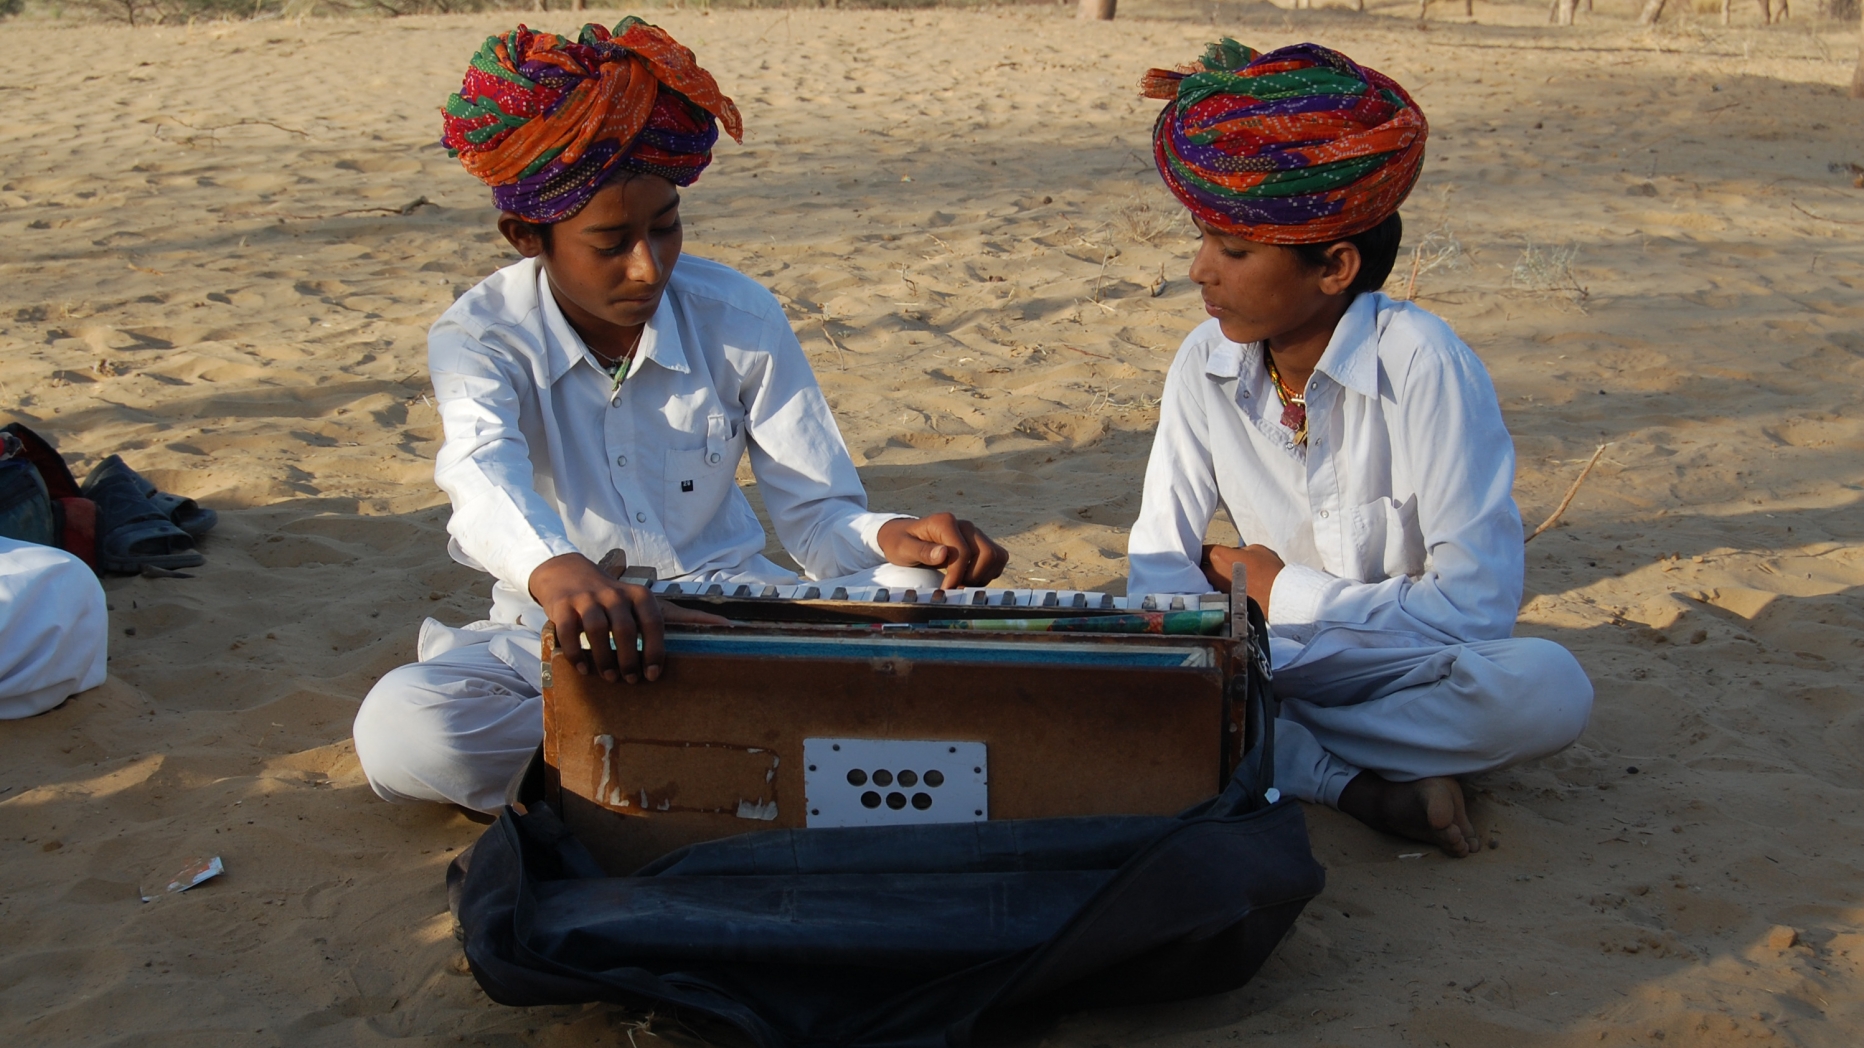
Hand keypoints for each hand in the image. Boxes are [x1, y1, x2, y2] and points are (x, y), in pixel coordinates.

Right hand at [528, 553, 725, 683]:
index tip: (654, 674)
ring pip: (596, 630)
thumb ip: (681, 616)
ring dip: (603, 658)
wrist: (567, 572)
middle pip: (624, 629)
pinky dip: (575, 653)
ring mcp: (587, 599)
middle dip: (629, 659)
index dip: (655, 649)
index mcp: (638, 594)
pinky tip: (583, 668)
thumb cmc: (615, 594)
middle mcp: (614, 594)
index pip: (653, 621)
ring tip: (609, 677)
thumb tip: (726, 625)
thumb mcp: (646, 600)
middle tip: (631, 680)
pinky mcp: (563, 605)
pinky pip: (568, 631)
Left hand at [877, 512, 1008, 589]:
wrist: (902, 536)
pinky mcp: (979, 543)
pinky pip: (998, 558)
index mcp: (945, 522)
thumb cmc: (900, 542)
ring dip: (983, 575)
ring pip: (996, 556)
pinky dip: (989, 572)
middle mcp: (964, 525)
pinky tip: (970, 579)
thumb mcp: (902, 548)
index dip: (957, 575)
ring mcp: (974, 533)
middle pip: (987, 553)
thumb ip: (922, 551)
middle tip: (956, 587)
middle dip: (973, 576)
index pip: (964, 552)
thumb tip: (944, 553)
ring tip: (962, 584)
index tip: (946, 590)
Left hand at [1200, 543, 1284, 616]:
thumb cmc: (1268, 569)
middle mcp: (1213, 573)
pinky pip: (1216, 589)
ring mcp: (1216, 588)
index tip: (1211, 550)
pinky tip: (1231, 584)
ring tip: (1225, 573)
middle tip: (1217, 561)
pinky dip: (1220, 586)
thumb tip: (1233, 555)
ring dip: (1214, 575)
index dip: (1205, 549)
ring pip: (1208, 579)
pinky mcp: (1223, 600)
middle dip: (1207, 563)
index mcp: (1219, 556)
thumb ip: (1238, 551)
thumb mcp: (1255, 549)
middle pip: (1202, 566)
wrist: (1278, 596)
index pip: (1202, 549)